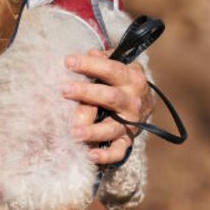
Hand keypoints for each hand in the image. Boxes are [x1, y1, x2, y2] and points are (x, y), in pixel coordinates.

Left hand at [61, 50, 153, 165]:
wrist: (145, 102)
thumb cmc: (122, 80)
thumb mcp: (119, 65)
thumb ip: (104, 59)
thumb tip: (91, 53)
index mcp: (132, 78)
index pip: (110, 69)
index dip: (89, 65)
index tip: (68, 62)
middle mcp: (133, 100)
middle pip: (109, 97)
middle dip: (86, 93)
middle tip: (64, 90)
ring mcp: (131, 122)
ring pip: (112, 128)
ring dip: (92, 131)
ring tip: (73, 132)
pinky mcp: (127, 139)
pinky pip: (118, 151)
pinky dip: (106, 156)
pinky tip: (90, 155)